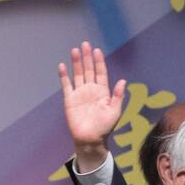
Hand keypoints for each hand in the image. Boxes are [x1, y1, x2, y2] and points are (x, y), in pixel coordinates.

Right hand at [58, 41, 125, 171]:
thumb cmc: (104, 127)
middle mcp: (91, 89)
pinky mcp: (69, 99)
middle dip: (87, 57)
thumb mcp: (114, 112)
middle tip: (85, 44)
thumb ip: (117, 96)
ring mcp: (80, 93)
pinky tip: (62, 66)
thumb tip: (122, 81)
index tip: (97, 50)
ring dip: (76, 63)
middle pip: (88, 70)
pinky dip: (64, 76)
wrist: (90, 139)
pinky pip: (66, 85)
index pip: (100, 73)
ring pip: (78, 74)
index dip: (99, 61)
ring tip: (74, 51)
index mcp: (103, 91)